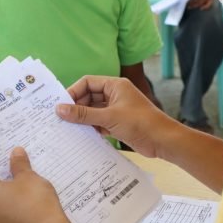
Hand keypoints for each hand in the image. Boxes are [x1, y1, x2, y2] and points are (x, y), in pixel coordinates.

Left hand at [0, 148, 86, 222]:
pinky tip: (29, 206)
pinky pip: (6, 218)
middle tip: (17, 170)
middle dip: (2, 179)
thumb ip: (19, 163)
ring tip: (26, 189)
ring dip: (8, 196)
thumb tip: (15, 152)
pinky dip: (14, 211)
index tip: (1, 155)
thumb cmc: (35, 202)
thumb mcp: (28, 176)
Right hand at [57, 76, 178, 157]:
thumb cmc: (139, 122)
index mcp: (115, 85)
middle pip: (90, 96)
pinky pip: (100, 122)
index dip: (74, 91)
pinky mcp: (119, 123)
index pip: (88, 82)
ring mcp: (117, 109)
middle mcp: (115, 94)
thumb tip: (60, 109)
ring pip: (94, 110)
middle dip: (77, 107)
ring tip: (68, 128)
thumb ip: (83, 114)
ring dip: (84, 118)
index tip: (61, 105)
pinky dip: (92, 127)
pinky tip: (83, 135)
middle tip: (62, 119)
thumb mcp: (108, 117)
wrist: (162, 140)